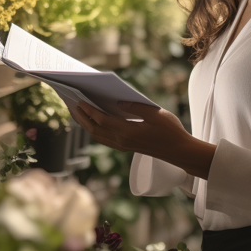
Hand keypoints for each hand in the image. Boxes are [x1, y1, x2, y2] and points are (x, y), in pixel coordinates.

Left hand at [70, 101, 216, 178]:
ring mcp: (123, 145)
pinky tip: (93, 122)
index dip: (89, 110)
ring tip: (78, 112)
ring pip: (98, 136)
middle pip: (94, 129)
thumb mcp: (155, 114)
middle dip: (82, 117)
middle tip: (72, 104)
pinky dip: (95, 130)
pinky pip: (104, 139)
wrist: (178, 151)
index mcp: (127, 132)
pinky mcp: (126, 147)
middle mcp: (122, 141)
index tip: (80, 100)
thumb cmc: (170, 131)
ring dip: (86, 124)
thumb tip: (119, 101)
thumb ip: (136, 107)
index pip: (101, 120)